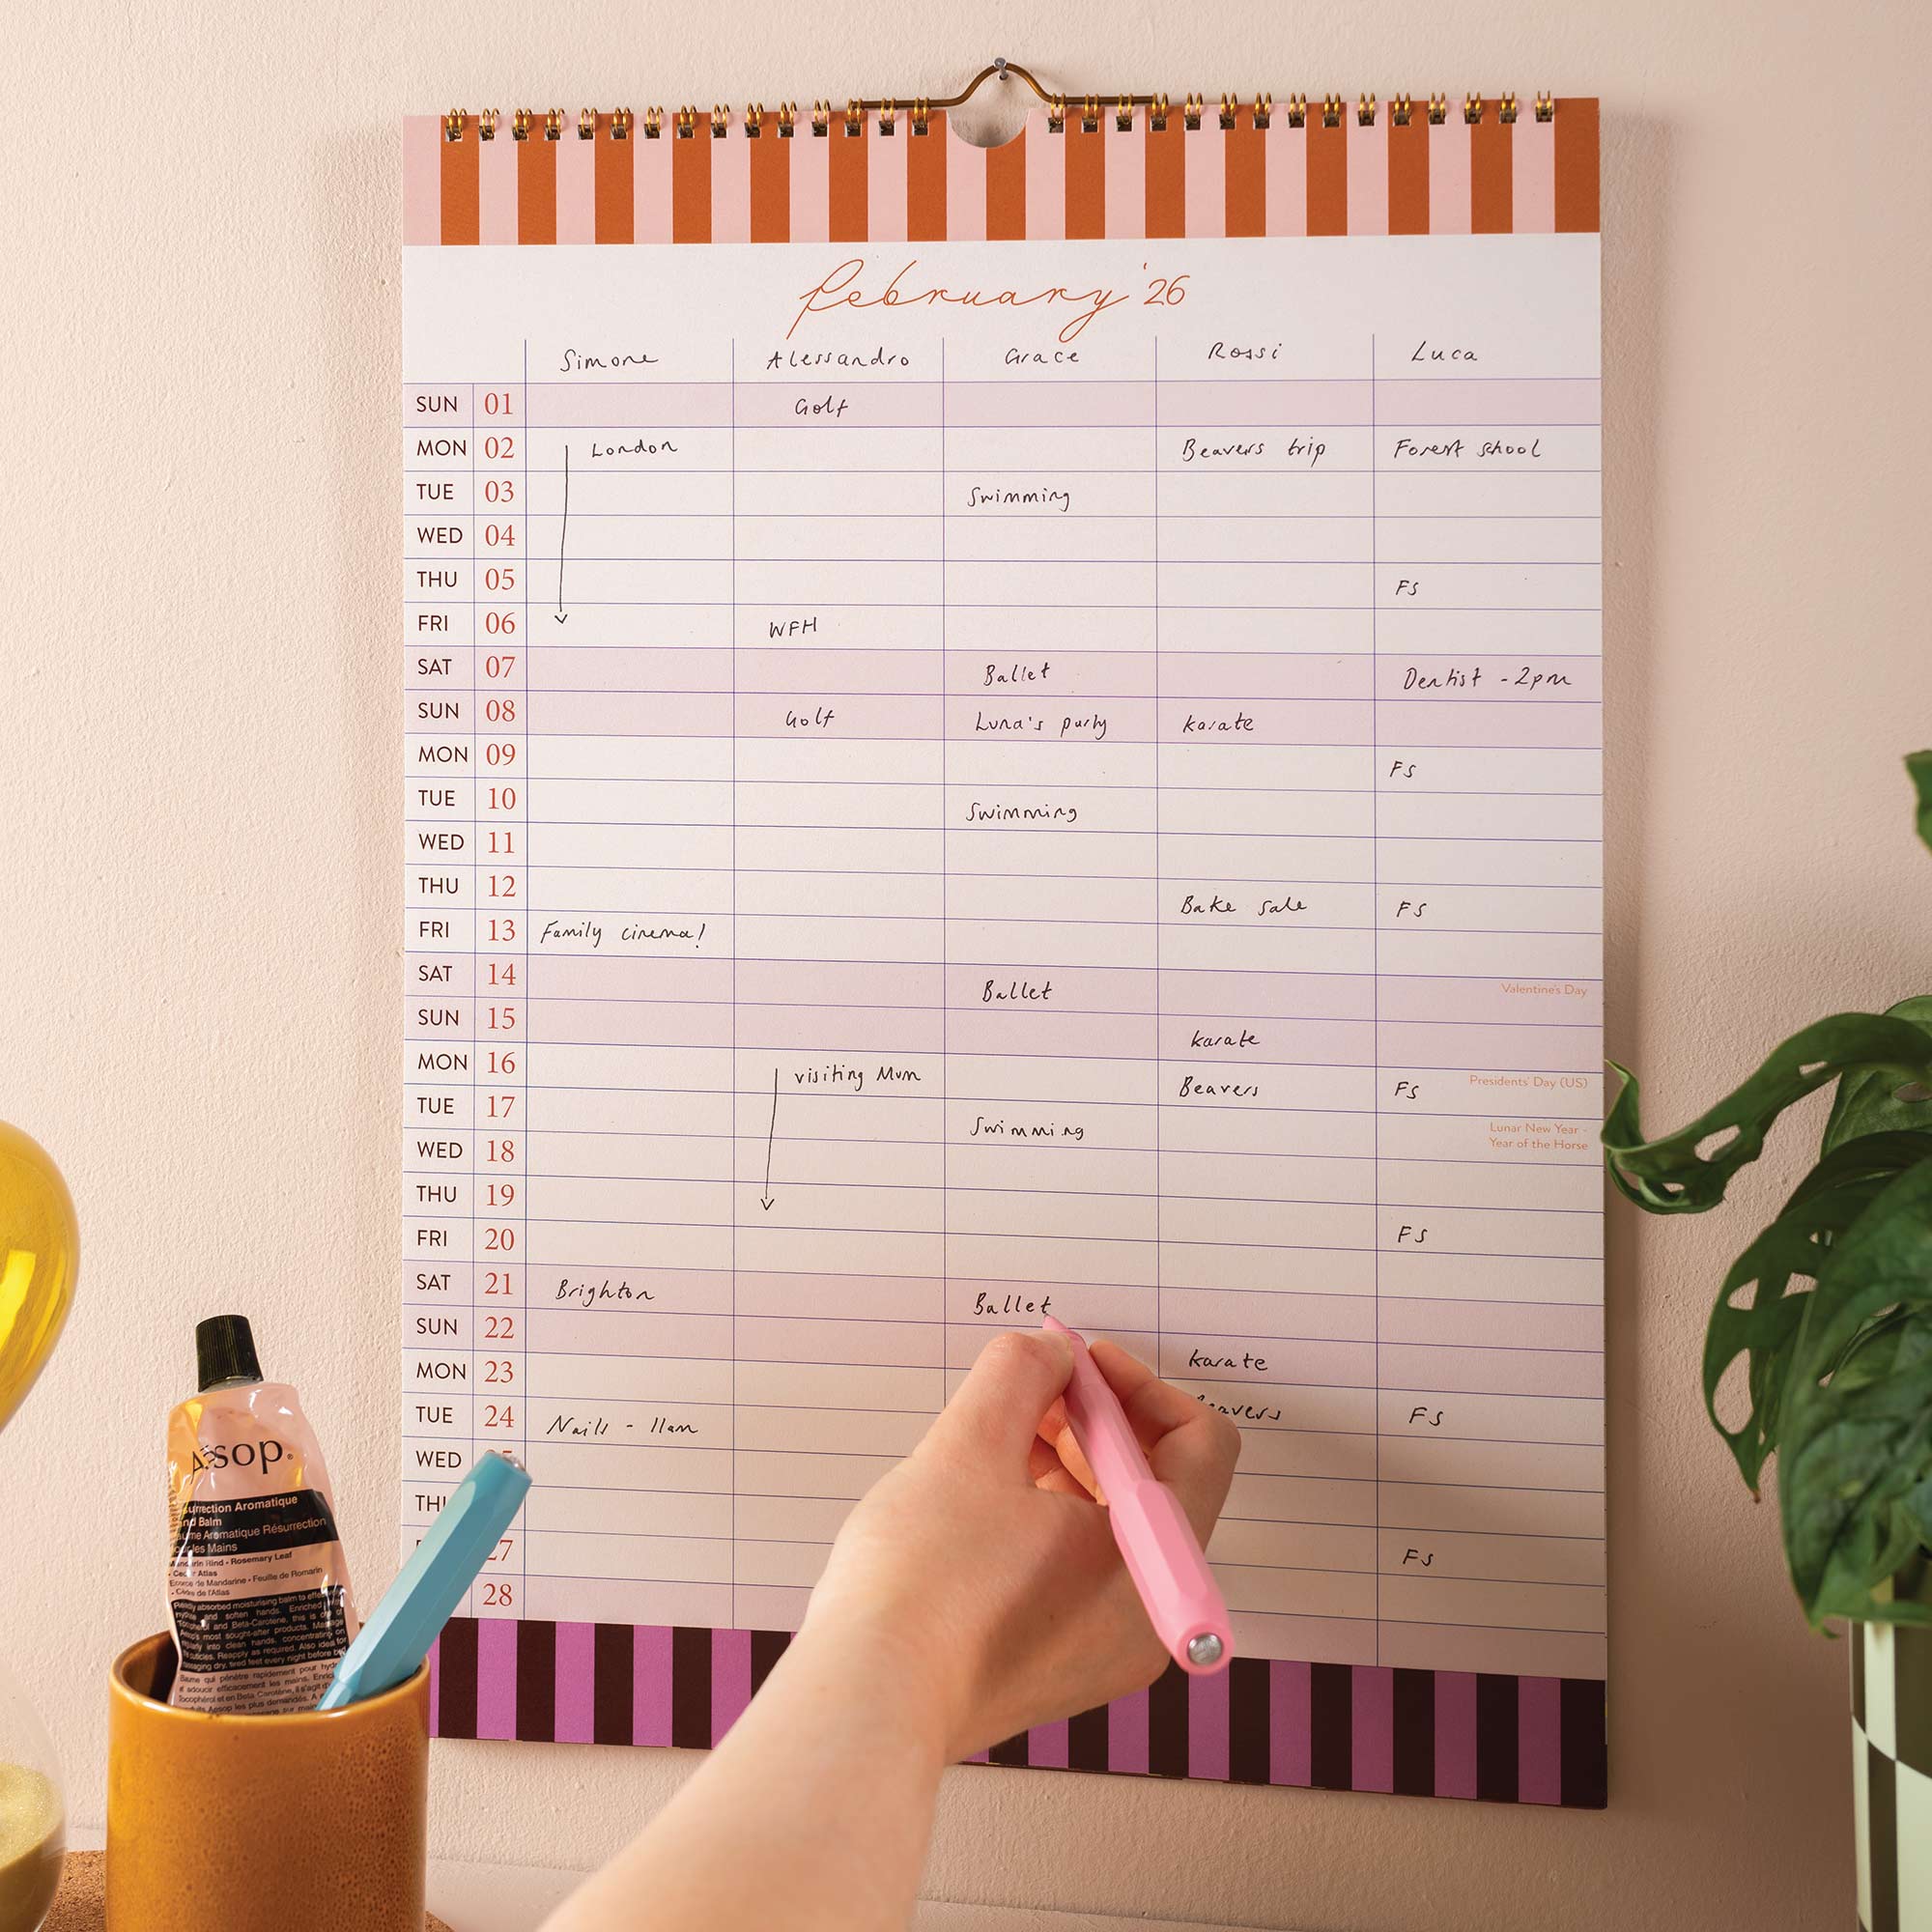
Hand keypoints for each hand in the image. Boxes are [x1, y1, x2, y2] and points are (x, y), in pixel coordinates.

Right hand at [799, 1329, 1241, 1762]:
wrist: (866, 1704)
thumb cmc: (922, 1589)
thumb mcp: (971, 1444)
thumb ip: (1023, 1372)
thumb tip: (1053, 1352)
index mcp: (1155, 1561)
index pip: (1201, 1445)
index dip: (1140, 1386)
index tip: (1079, 1365)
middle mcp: (1148, 1615)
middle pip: (1157, 1485)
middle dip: (1097, 1421)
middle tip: (1033, 1388)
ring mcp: (1105, 1650)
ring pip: (1113, 1526)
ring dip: (1070, 1463)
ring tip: (1000, 1436)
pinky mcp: (1060, 1666)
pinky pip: (1081, 1570)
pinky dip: (1049, 1516)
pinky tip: (987, 1493)